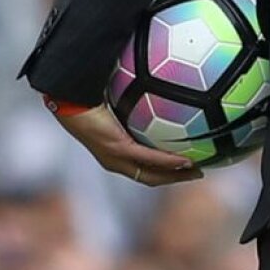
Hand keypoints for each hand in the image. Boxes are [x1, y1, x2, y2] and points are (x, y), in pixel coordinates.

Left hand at [57, 105, 203, 185]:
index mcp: (116, 155)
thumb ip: (135, 104)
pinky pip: (148, 157)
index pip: (145, 170)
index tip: (188, 167)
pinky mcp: (117, 148)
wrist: (70, 101)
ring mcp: (116, 158)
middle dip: (176, 179)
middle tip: (199, 172)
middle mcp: (116, 162)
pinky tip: (185, 159)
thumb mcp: (117, 104)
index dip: (167, 173)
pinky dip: (168, 161)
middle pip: (151, 178)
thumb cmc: (90, 98)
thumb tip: (155, 90)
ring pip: (151, 175)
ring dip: (175, 176)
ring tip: (197, 171)